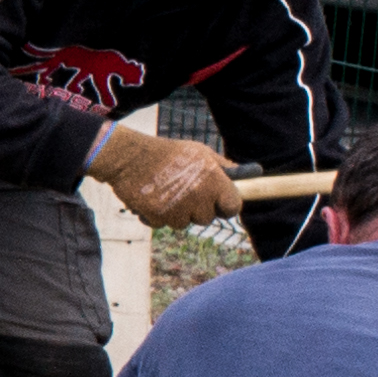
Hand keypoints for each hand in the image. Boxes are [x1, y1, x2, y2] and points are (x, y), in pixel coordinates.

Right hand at [87, 122, 241, 227]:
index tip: (218, 203)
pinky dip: (156, 216)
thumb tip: (248, 175)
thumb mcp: (200, 152)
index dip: (225, 206)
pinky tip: (151, 199)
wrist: (129, 156)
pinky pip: (161, 224)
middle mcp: (199, 198)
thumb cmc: (167, 152)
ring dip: (175, 213)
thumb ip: (224, 167)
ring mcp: (178, 209)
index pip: (233, 207)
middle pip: (206, 219)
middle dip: (197, 209)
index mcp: (215, 182)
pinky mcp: (157, 217)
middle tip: (185, 194)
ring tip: (165, 193)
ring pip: (183, 223)